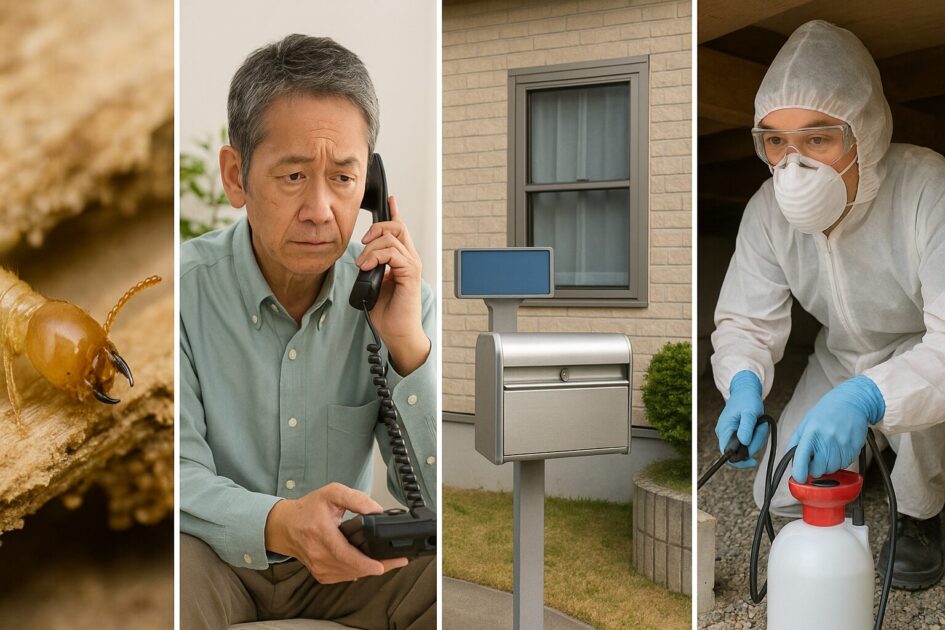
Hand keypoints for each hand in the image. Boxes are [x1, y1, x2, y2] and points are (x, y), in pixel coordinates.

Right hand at [264, 482, 407, 583]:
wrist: (285, 526)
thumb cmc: (307, 509)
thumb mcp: (331, 493)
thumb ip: (355, 499)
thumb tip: (376, 510)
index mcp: (322, 534)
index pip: (345, 554)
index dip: (365, 563)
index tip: (382, 565)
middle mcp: (319, 555)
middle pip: (353, 568)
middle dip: (379, 566)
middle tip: (399, 560)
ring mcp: (319, 568)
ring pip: (351, 575)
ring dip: (369, 569)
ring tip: (388, 561)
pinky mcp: (321, 574)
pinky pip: (344, 577)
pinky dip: (357, 571)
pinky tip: (367, 563)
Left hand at [356, 196, 429, 374]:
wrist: (397, 332)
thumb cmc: (387, 312)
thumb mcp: (373, 283)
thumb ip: (371, 267)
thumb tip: (361, 258)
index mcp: (401, 260)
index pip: (400, 230)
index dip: (395, 213)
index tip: (390, 200)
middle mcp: (409, 259)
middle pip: (397, 226)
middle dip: (376, 228)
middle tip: (363, 243)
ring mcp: (411, 265)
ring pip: (391, 237)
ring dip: (371, 248)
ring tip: (363, 265)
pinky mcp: (410, 273)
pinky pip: (392, 253)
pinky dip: (376, 257)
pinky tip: (368, 267)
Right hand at [715, 370, 766, 468]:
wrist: (745, 391)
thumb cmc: (747, 399)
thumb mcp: (750, 412)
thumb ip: (746, 427)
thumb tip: (744, 443)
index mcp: (724, 430)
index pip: (727, 455)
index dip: (740, 462)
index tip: (754, 461)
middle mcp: (723, 434)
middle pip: (738, 452)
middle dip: (753, 445)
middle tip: (760, 430)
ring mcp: (729, 434)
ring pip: (745, 448)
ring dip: (756, 440)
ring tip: (759, 425)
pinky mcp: (736, 433)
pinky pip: (746, 442)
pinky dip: (755, 438)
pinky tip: (757, 427)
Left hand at [788, 375, 885, 482]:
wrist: (851, 402)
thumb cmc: (825, 413)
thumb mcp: (805, 423)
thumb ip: (796, 442)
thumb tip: (793, 463)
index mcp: (811, 433)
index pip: (801, 459)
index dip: (799, 473)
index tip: (799, 477)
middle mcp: (826, 440)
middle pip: (818, 470)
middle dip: (814, 468)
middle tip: (815, 458)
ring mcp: (842, 445)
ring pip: (831, 470)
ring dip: (827, 465)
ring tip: (828, 450)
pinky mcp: (854, 449)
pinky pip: (844, 465)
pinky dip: (839, 461)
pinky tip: (838, 448)